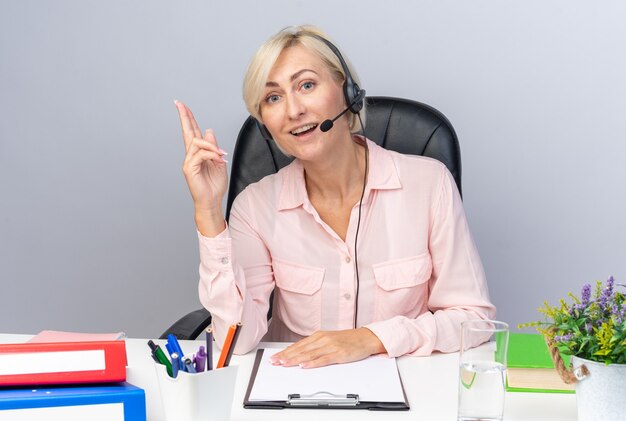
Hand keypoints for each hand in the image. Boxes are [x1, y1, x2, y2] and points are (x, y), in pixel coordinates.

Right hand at [175, 100, 227, 234]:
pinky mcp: (189, 168)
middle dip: (185, 117)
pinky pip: (200, 154)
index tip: (183, 106)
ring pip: (197, 142)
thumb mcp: (218, 162)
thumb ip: (214, 147)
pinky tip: (218, 159)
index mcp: (198, 153)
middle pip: (187, 132)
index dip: (189, 119)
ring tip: (221, 155)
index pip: (192, 132)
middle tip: (179, 104)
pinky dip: (211, 154)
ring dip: (212, 146)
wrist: (212, 201)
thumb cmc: (214, 185)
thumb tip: (208, 130)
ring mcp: (189, 161)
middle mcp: (191, 155)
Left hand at [269, 328, 385, 368]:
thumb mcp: (329, 339)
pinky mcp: (338, 354)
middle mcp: (322, 339)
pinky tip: (304, 366)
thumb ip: (315, 345)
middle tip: (274, 362)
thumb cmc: (348, 340)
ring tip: (284, 364)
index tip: (275, 357)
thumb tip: (299, 352)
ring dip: (295, 360)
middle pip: (301, 350)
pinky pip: (323, 359)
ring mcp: (330, 346)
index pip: (298, 345)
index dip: (285, 352)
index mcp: (319, 336)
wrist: (365, 338)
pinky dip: (312, 363)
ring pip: (309, 354)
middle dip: (286, 356)